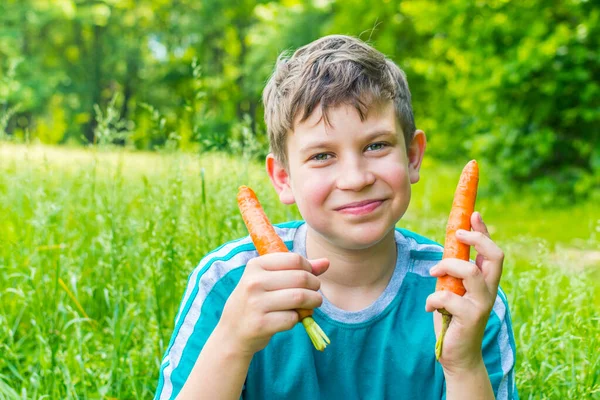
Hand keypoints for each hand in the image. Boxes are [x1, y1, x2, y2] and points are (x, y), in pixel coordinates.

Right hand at [219, 252, 328, 357]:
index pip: (295, 259)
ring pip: (300, 297)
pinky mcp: (260, 324)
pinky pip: (292, 318)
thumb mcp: (269, 280)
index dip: (309, 268)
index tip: (309, 277)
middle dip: (315, 286)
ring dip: (313, 302)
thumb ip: (298, 269)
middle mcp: (254, 282)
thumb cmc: (256, 301)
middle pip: (301, 278)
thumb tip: (327, 263)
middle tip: (314, 294)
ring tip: (311, 305)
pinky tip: (291, 319)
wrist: (232, 332)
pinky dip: (298, 319)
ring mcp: (256, 304)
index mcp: (255, 265)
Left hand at [425, 212, 503, 373]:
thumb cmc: (453, 318)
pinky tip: (430, 308)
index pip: (491, 251)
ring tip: (433, 274)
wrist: (457, 355)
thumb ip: (455, 271)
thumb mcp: (453, 289)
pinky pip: (448, 297)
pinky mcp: (471, 317)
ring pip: (471, 271)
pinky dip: (433, 299)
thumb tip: (449, 245)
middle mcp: (489, 290)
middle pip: (495, 255)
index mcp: (486, 281)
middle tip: (456, 234)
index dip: (484, 230)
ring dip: (447, 266)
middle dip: (477, 238)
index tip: (473, 213)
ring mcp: (482, 303)